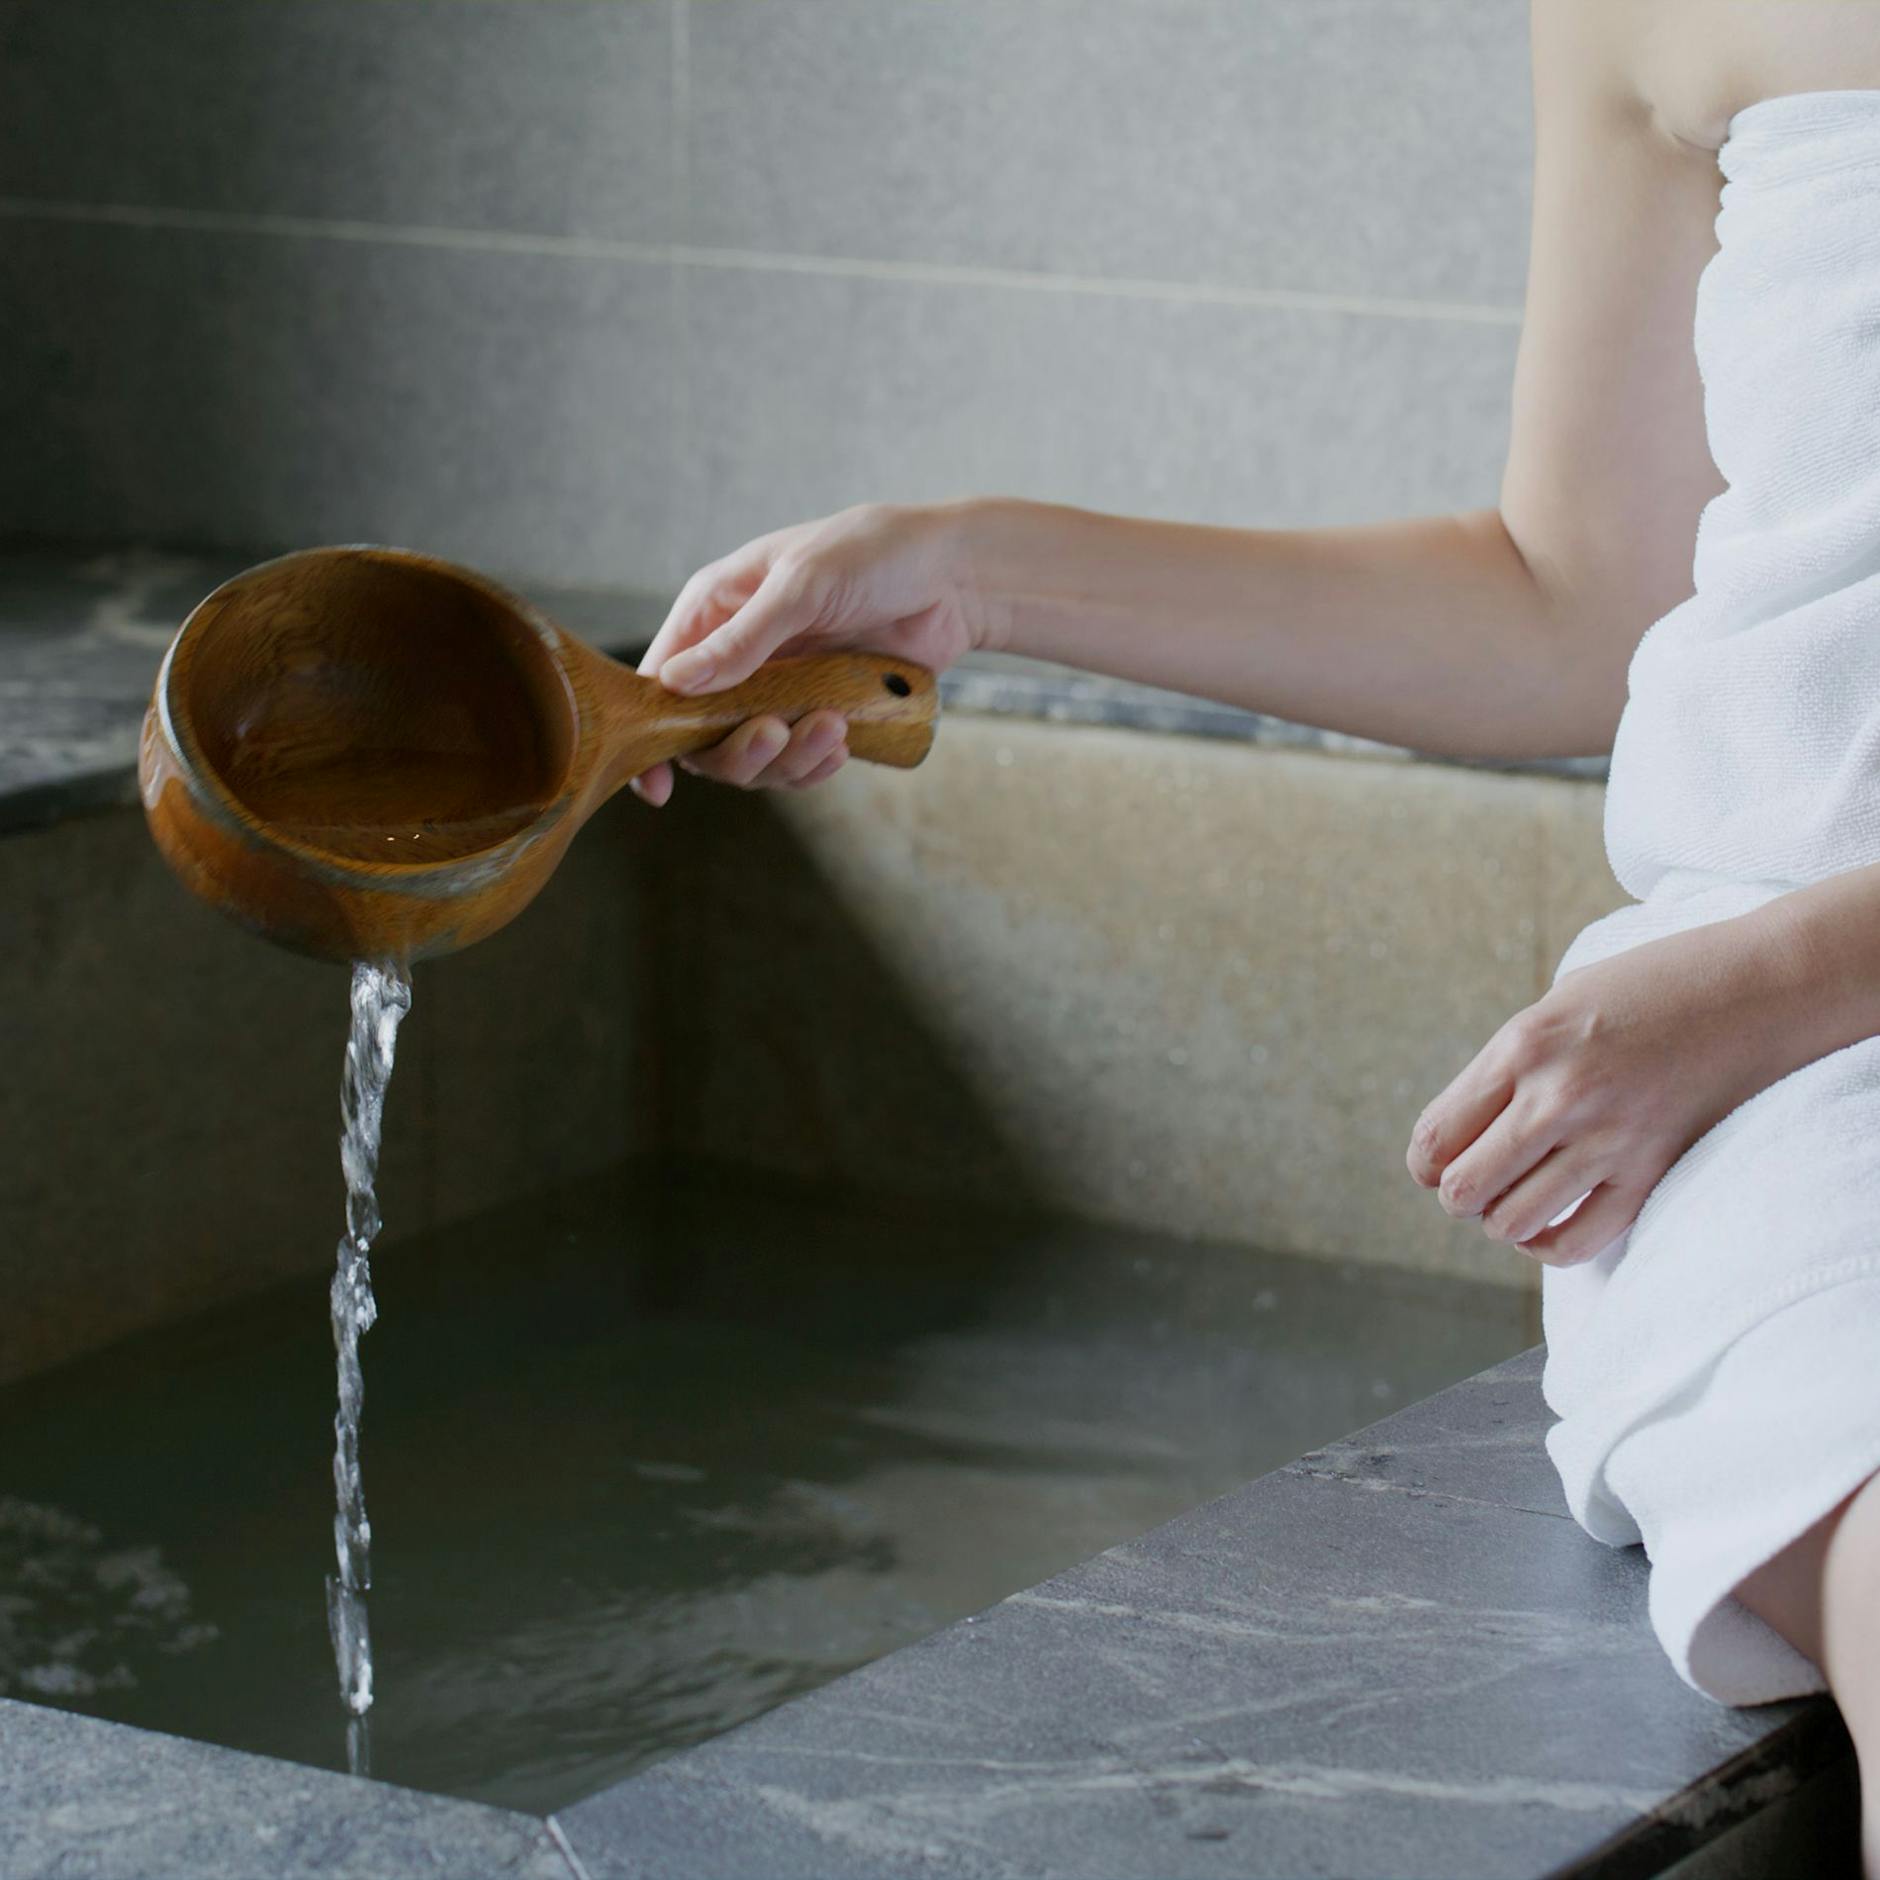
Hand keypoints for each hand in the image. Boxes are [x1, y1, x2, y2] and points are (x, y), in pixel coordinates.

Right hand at [628, 500, 986, 804]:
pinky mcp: (823, 712)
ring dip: (788, 757)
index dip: (652, 732)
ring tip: (832, 728)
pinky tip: (843, 741)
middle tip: (775, 732)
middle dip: (737, 748)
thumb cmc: (875, 554)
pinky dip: (817, 763)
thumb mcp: (802, 585)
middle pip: (705, 735)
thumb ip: (742, 639)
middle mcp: (740, 656)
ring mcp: (782, 689)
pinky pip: (802, 761)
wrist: (954, 576)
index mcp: (716, 610)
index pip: (660, 680)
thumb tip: (674, 685)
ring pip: (756, 757)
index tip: (657, 783)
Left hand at [1404, 912, 1809, 1265]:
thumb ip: (1509, 1065)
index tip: (1435, 1164)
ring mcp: (1608, 1140)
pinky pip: (1577, 1242)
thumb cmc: (1648, 989)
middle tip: (1477, 1181)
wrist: (1756, 990)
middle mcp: (1558, 1097)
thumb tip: (1456, 1134)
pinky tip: (1547, 1225)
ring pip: (1512, 1223)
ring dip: (1502, 1220)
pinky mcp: (1651, 1172)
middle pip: (1462, 1190)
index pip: (1436, 1137)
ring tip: (1515, 1197)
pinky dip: (1548, 1244)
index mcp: (1523, 1047)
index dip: (1425, 1163)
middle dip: (1458, 1195)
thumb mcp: (1557, 1004)